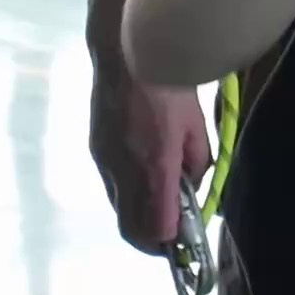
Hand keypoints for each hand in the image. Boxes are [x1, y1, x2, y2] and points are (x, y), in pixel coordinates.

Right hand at [90, 56, 209, 254]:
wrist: (124, 52)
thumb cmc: (169, 85)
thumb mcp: (196, 126)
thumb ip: (198, 164)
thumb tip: (192, 189)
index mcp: (152, 167)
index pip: (155, 229)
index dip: (171, 242)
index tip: (187, 240)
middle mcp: (123, 172)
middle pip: (131, 229)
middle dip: (153, 240)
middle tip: (175, 233)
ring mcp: (105, 162)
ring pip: (120, 209)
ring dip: (140, 216)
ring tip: (163, 202)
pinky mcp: (96, 150)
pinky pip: (113, 187)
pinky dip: (130, 194)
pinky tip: (146, 174)